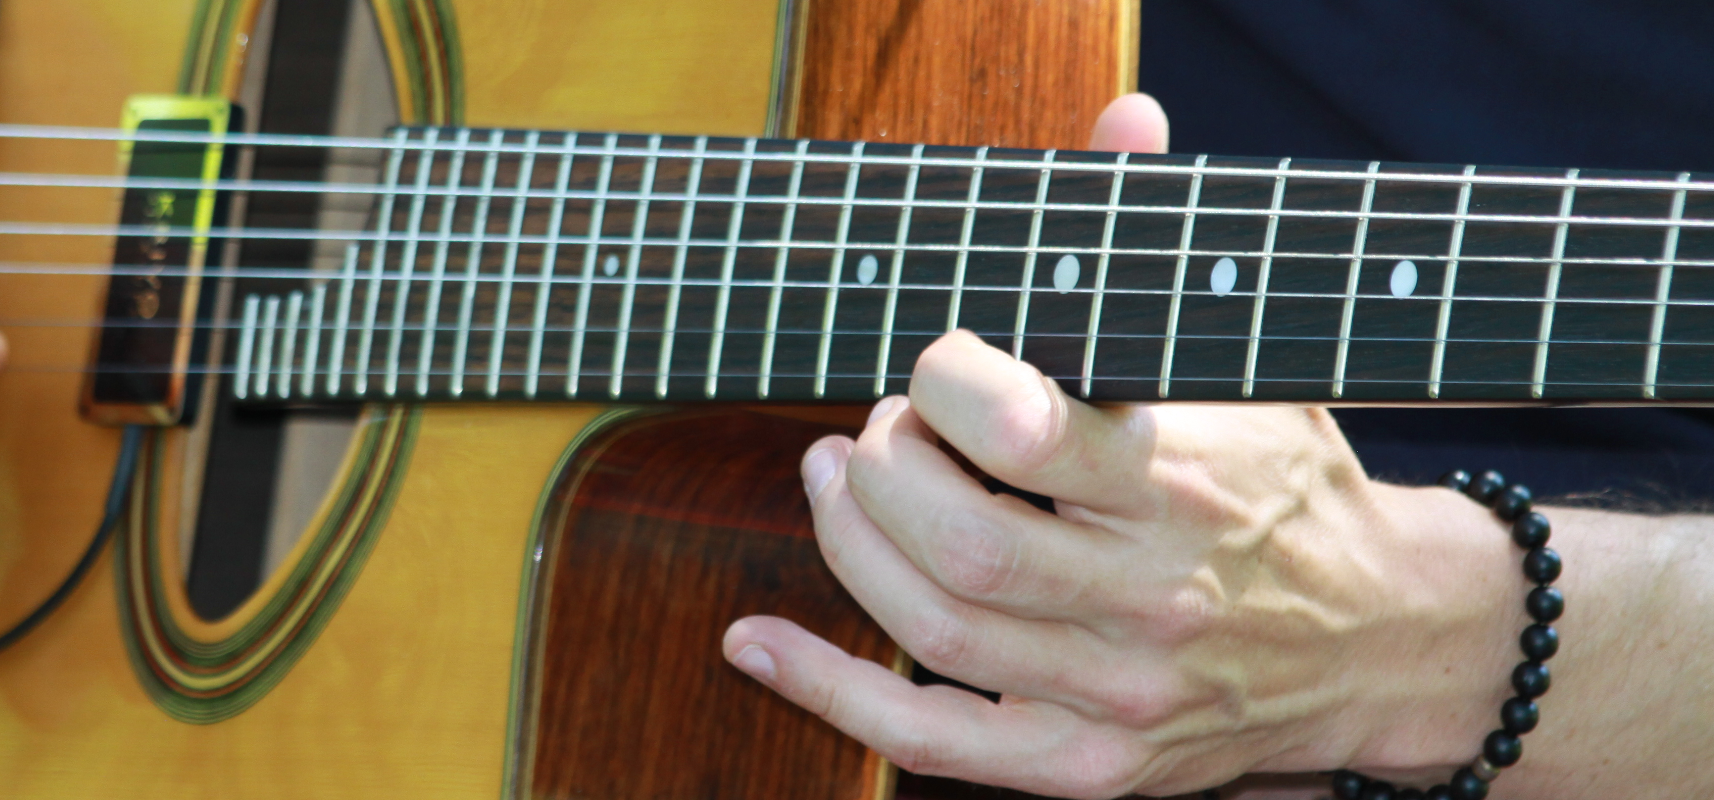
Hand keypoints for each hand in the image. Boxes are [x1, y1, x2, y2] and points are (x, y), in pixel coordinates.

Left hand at [722, 96, 1523, 796]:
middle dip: (884, 470)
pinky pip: (930, 741)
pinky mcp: (1087, 763)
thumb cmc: (1288, 485)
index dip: (943, 387)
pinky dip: (826, 691)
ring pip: (934, 631)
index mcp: (1186, 487)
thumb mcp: (1245, 366)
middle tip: (876, 429)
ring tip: (837, 482)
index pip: (1024, 436)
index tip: (936, 365)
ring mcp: (1119, 693)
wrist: (1387, 640)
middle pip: (960, 542)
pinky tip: (757, 642)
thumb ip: (1158, 250)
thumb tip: (1123, 119)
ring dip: (849, 547)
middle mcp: (1153, 599)